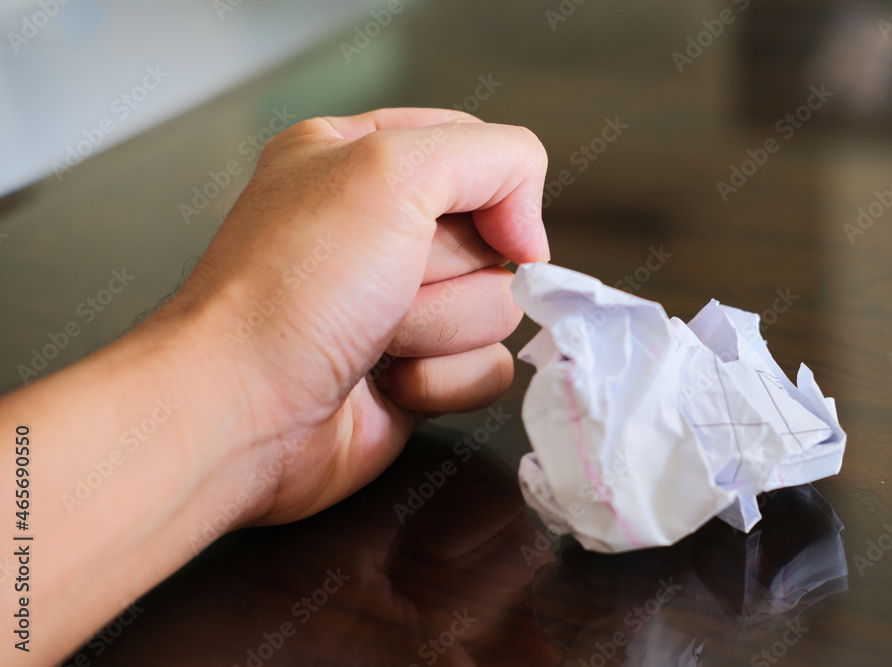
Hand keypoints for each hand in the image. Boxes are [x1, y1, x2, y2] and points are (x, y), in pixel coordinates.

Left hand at [158, 108, 548, 525]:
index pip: (477, 151)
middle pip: (492, 237)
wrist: (239, 414)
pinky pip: (486, 370)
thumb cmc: (294, 287)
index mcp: (359, 159)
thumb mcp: (391, 171)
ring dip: (441, 330)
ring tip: (374, 338)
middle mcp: (379, 230)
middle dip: (448, 270)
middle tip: (388, 284)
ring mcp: (398, 306)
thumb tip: (530, 235)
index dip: (496, 190)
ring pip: (497, 308)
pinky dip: (441, 381)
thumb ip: (491, 159)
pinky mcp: (416, 373)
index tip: (492, 227)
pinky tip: (385, 384)